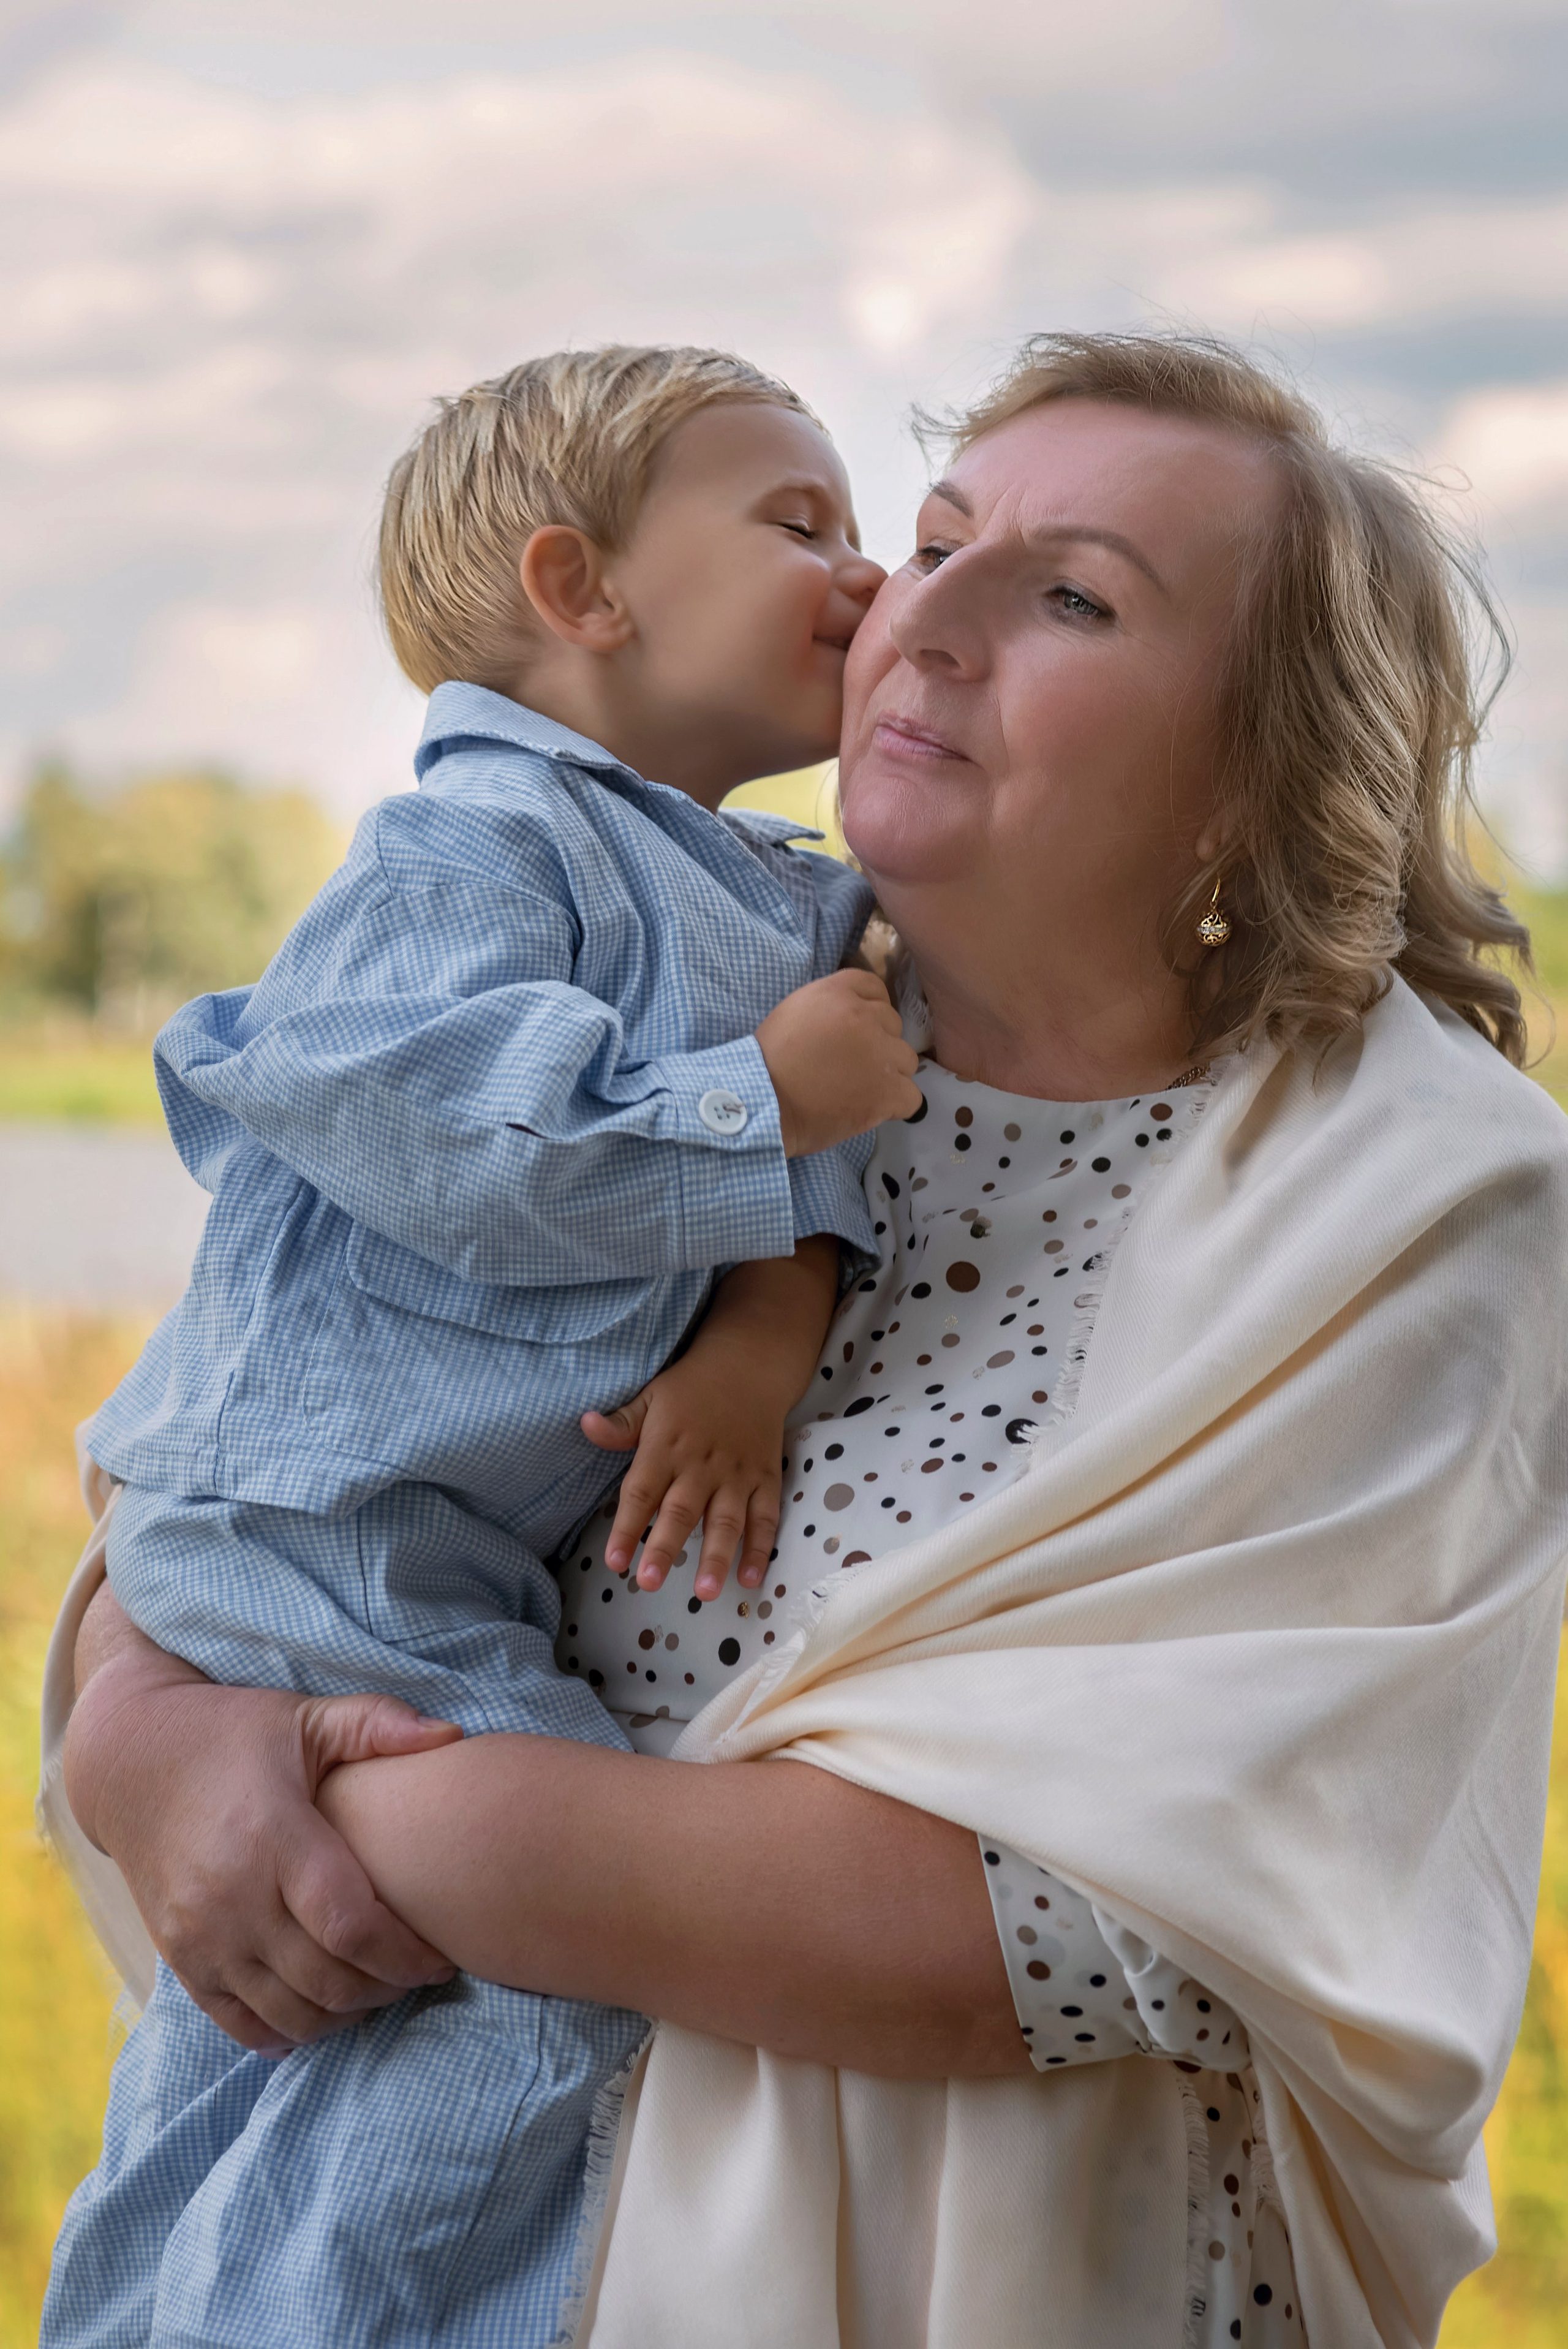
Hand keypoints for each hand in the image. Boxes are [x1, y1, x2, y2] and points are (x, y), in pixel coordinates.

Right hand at [65, 1623, 463, 2054]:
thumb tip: (453, 1735)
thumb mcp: (305, 1716)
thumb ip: (378, 1724)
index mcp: (272, 1835)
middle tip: (418, 1976)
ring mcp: (199, 1935)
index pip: (351, 1924)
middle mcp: (231, 1895)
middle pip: (326, 1980)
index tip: (443, 1958)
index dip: (405, 1954)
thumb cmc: (234, 1733)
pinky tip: (321, 2016)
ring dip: (343, 2016)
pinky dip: (286, 2033)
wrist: (131, 1758)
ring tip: (378, 1990)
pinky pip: (238, 2023)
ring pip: (288, 2013)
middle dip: (385, 1990)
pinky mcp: (178, 1957)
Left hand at [582, 1352, 782, 1598]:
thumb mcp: (651, 1397)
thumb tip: (584, 1425)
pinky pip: (765, 1518)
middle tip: (648, 1583)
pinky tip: (751, 1580)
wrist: (750, 1366)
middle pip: (680, 1512)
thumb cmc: (692, 1387)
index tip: (613, 1561)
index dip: (626, 1527)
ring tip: (704, 1592)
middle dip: (664, 1548)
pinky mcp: (764, 1479)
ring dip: (715, 1557)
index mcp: (667, 1447)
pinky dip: (760, 1549)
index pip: (641, 1492)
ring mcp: (736, 1475)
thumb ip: (621, 1423)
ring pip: (725, 1521)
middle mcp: (701, 1465)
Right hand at [756, 969, 921, 1157]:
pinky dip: (896, 1104)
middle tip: (851, 1066)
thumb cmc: (769, 1063)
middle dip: (878, 1043)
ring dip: (889, 1074)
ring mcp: (879, 1055)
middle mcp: (864, 1017)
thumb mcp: (795, 1012)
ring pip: (906, 1059)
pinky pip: (911, 1097)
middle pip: (893, 1025)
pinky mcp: (886, 1092)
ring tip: (860, 1090)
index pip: (875, 988)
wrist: (763, 1104)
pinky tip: (874, 1109)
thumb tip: (856, 1015)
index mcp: (837, 993)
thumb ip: (830, 1007)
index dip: (871, 1009)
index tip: (859, 1030)